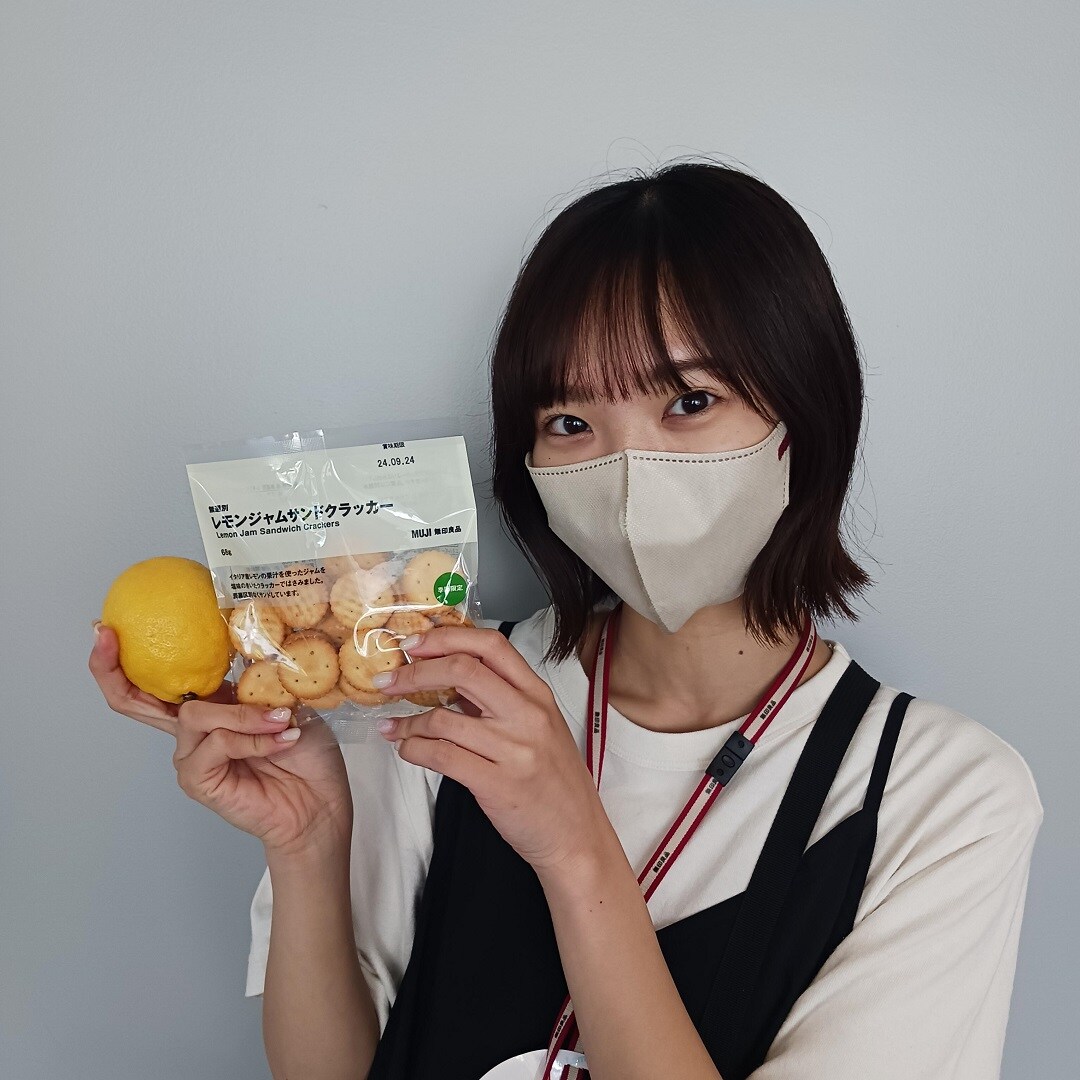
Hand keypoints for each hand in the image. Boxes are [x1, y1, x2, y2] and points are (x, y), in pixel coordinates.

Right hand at [89, 623, 352, 857]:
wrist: (320, 803)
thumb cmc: (306, 754)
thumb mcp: (287, 700)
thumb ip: (261, 675)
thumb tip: (251, 635)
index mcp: (209, 705)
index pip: (156, 681)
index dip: (122, 658)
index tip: (106, 629)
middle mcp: (191, 730)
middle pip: (133, 701)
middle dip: (113, 669)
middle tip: (110, 637)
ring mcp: (191, 756)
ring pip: (195, 716)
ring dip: (243, 715)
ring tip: (282, 719)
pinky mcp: (198, 780)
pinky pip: (218, 744)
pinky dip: (252, 739)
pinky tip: (283, 738)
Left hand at [374, 625, 615, 874]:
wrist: (576, 835)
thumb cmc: (554, 780)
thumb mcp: (539, 727)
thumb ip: (500, 699)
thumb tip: (447, 674)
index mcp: (537, 694)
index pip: (490, 645)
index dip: (446, 638)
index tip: (414, 643)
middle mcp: (528, 715)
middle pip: (462, 670)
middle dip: (414, 672)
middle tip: (388, 679)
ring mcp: (513, 750)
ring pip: (443, 718)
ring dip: (406, 721)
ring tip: (391, 727)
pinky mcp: (496, 784)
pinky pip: (441, 756)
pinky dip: (413, 749)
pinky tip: (406, 750)